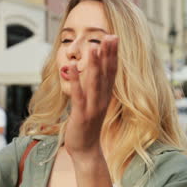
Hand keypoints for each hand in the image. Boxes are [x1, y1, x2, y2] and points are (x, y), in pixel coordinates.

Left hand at [64, 35, 117, 157]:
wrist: (86, 151)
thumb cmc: (88, 126)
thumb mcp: (93, 105)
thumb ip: (93, 90)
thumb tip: (92, 73)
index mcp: (105, 97)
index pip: (111, 72)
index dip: (113, 55)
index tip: (113, 37)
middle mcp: (102, 100)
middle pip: (106, 74)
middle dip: (108, 54)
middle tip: (111, 35)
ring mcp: (92, 108)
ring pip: (94, 83)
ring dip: (94, 65)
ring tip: (94, 47)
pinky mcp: (81, 115)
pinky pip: (78, 97)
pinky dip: (75, 82)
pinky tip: (72, 69)